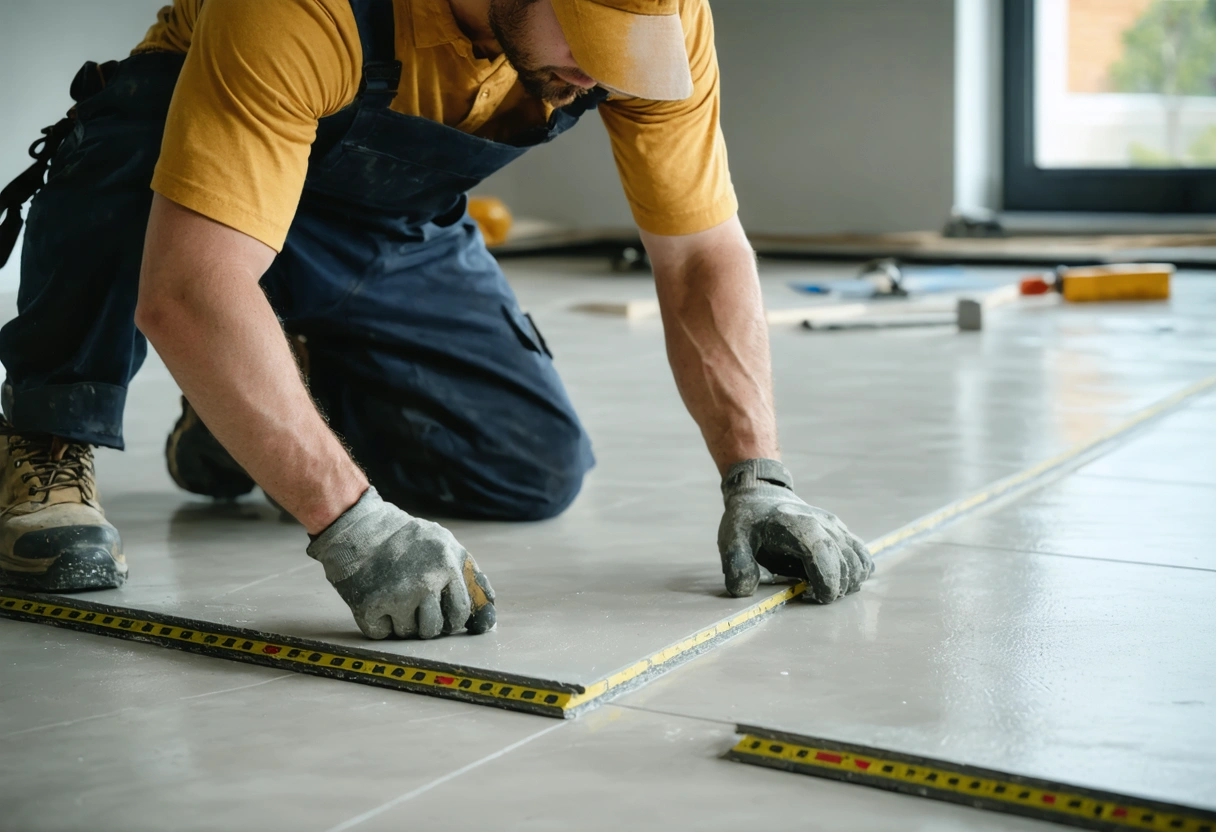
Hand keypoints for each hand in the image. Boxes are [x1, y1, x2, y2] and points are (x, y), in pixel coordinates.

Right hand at [307, 488, 495, 638]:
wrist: (358, 528)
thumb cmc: (406, 539)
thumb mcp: (445, 545)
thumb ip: (470, 575)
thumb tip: (490, 611)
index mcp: (447, 567)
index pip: (461, 613)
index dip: (452, 619)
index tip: (444, 616)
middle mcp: (425, 583)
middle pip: (434, 629)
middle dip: (428, 624)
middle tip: (415, 605)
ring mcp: (396, 597)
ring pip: (409, 634)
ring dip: (404, 623)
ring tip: (395, 599)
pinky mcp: (369, 606)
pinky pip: (382, 634)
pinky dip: (380, 623)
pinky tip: (377, 601)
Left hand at [717, 459, 872, 602]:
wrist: (762, 496)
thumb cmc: (748, 521)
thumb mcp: (732, 539)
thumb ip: (736, 565)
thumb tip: (745, 589)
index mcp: (795, 524)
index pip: (822, 552)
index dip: (826, 579)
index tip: (817, 598)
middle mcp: (822, 523)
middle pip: (845, 561)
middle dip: (835, 588)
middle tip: (813, 596)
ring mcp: (836, 527)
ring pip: (858, 560)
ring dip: (847, 583)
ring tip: (823, 590)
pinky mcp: (842, 533)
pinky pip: (862, 555)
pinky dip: (857, 574)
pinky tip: (838, 582)